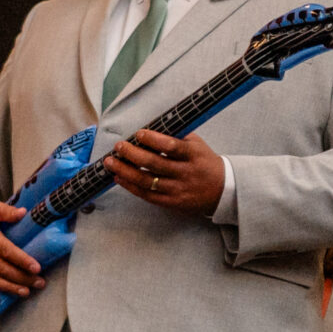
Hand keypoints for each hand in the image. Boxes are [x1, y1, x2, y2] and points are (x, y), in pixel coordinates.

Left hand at [106, 129, 224, 216]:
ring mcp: (178, 189)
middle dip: (132, 154)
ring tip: (110, 162)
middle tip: (118, 146)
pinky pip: (146, 194)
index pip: (172, 146)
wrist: (222, 190)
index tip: (138, 133)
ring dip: (124, 170)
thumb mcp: (197, 145)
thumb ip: (176, 137)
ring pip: (146, 180)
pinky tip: (118, 177)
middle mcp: (186, 173)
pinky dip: (129, 185)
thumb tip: (149, 128)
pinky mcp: (171, 202)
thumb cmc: (204, 162)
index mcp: (194, 155)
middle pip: (154, 163)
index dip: (153, 139)